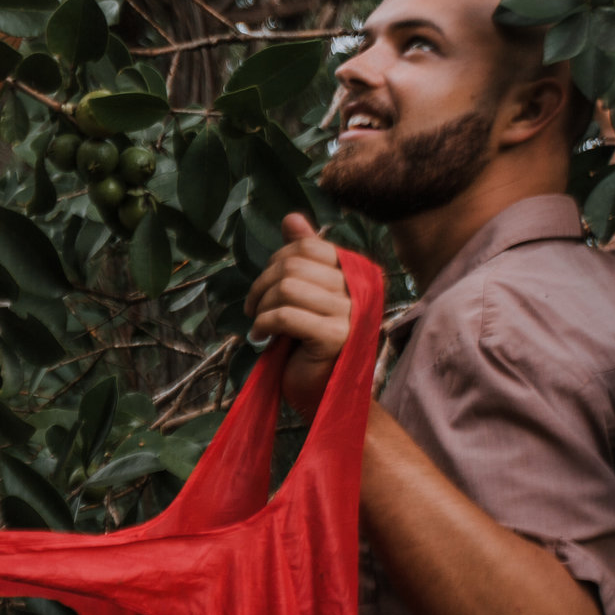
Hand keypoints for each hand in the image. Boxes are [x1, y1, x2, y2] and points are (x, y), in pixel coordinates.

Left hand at [245, 211, 352, 415]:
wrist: (325, 397)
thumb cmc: (310, 345)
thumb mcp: (304, 295)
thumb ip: (302, 257)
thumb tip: (292, 218)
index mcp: (356, 274)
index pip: (308, 246)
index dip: (277, 261)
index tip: (266, 287)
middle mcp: (360, 290)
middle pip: (294, 264)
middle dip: (262, 285)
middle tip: (254, 308)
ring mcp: (352, 314)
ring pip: (287, 287)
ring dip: (262, 306)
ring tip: (260, 323)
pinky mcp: (337, 338)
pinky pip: (286, 315)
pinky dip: (264, 324)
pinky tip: (262, 337)